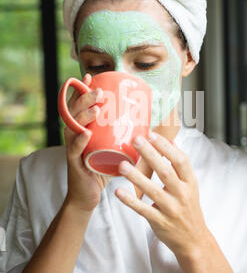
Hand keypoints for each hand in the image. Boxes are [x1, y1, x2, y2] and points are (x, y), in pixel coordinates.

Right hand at [63, 73, 110, 211]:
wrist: (88, 196)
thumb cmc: (101, 169)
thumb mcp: (110, 148)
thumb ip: (122, 136)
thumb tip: (148, 123)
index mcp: (81, 129)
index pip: (78, 105)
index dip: (82, 90)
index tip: (90, 76)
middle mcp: (74, 136)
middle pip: (74, 112)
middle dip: (85, 99)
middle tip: (99, 91)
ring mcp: (72, 150)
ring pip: (73, 128)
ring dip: (83, 116)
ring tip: (95, 108)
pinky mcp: (74, 164)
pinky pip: (74, 151)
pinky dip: (79, 142)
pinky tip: (85, 134)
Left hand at [114, 131, 207, 259]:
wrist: (194, 240)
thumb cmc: (188, 208)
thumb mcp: (190, 186)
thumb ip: (181, 166)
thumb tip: (170, 141)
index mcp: (190, 183)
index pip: (181, 161)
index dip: (167, 147)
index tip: (153, 134)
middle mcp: (182, 194)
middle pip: (166, 171)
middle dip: (151, 154)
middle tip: (136, 140)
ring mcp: (171, 209)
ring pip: (153, 191)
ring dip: (136, 177)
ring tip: (122, 165)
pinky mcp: (160, 222)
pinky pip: (143, 210)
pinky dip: (131, 201)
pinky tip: (119, 191)